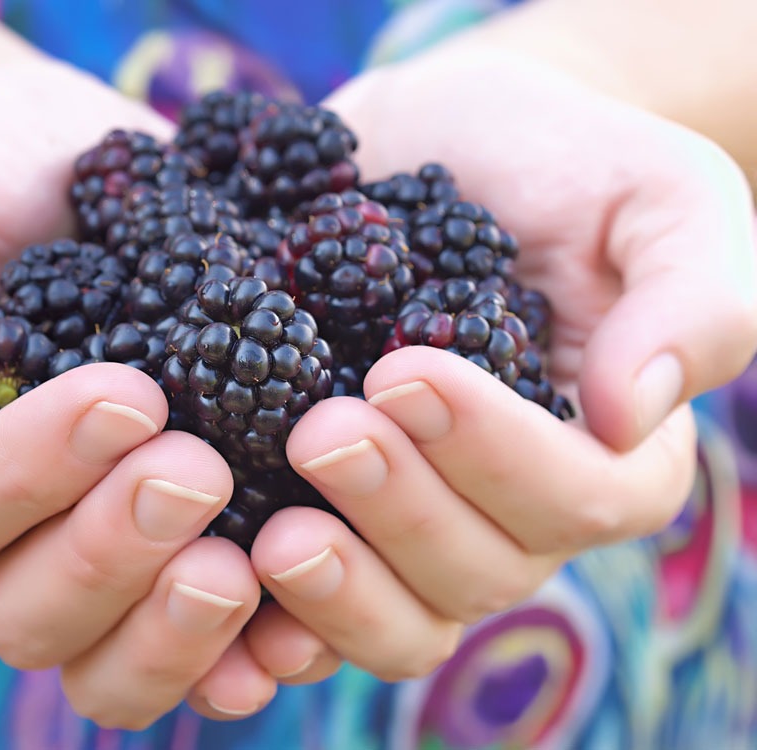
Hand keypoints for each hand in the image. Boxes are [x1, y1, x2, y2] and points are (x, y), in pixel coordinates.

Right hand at [0, 61, 279, 727]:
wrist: (66, 161)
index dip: (29, 469)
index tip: (130, 393)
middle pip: (25, 609)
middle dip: (111, 553)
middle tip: (200, 472)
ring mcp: (84, 550)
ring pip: (102, 657)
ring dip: (175, 629)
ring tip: (246, 563)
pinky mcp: (171, 547)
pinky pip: (193, 648)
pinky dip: (241, 652)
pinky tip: (300, 628)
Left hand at [242, 48, 756, 682]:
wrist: (433, 142)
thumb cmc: (556, 161)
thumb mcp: (656, 194)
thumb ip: (688, 297)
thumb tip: (631, 412)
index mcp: (605, 448)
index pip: (581, 498)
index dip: (496, 455)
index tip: (405, 371)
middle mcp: (512, 507)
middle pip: (478, 571)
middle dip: (400, 513)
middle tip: (319, 433)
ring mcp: (419, 520)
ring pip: (404, 616)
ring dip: (339, 590)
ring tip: (269, 537)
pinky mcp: (335, 512)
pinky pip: (315, 607)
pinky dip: (273, 623)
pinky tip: (226, 590)